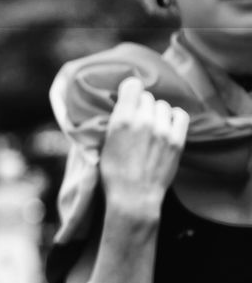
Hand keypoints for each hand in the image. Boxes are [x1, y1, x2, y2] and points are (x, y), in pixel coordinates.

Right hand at [99, 77, 190, 217]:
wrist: (133, 197)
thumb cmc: (112, 172)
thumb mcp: (103, 142)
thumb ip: (114, 120)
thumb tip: (120, 105)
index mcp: (121, 119)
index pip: (133, 85)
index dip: (129, 90)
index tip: (127, 97)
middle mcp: (144, 121)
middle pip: (147, 97)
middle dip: (141, 105)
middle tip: (136, 118)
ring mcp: (163, 131)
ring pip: (163, 106)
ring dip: (156, 112)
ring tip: (151, 124)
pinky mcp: (177, 141)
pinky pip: (180, 115)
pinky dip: (173, 117)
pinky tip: (166, 125)